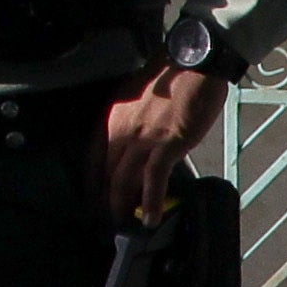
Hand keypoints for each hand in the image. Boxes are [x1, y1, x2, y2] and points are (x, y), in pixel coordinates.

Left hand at [96, 66, 224, 223]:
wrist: (195, 63)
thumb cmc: (173, 76)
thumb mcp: (140, 97)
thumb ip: (134, 120)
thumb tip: (139, 142)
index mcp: (112, 117)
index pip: (91, 156)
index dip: (91, 181)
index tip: (93, 198)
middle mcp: (121, 130)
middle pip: (104, 172)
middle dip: (102, 200)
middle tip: (106, 219)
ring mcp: (142, 139)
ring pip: (122, 180)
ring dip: (120, 206)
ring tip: (123, 224)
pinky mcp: (166, 146)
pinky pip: (153, 181)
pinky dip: (150, 202)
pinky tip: (150, 219)